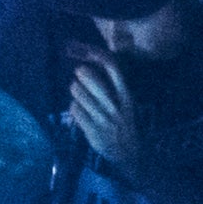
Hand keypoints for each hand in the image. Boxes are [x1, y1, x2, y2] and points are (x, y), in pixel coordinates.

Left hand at [63, 54, 140, 174]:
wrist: (128, 153)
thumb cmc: (123, 123)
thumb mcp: (124, 103)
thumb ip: (110, 86)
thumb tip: (89, 66)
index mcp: (126, 95)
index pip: (113, 68)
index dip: (96, 55)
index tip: (84, 50)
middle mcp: (115, 105)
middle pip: (91, 79)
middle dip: (81, 74)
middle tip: (79, 74)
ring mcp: (103, 118)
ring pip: (79, 94)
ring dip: (75, 90)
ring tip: (78, 91)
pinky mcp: (92, 129)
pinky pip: (75, 110)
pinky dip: (74, 107)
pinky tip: (79, 110)